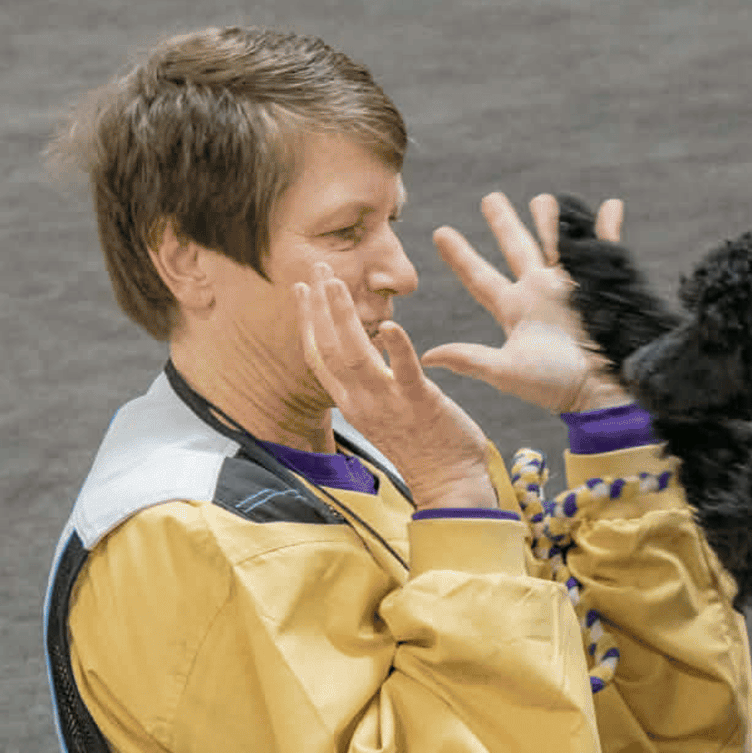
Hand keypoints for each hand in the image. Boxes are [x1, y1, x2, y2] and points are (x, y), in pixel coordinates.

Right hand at [295, 266, 497, 510]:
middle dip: (320, 306)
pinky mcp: (420, 405)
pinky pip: (404, 372)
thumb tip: (369, 354)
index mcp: (351, 403)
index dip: (307, 321)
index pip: (318, 356)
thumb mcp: (385, 414)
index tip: (301, 288)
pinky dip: (397, 347)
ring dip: (343, 316)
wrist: (449, 485)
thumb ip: (371, 386)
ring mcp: (388, 404)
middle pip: (329, 348)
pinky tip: (388, 324)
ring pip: (355, 355)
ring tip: (335, 282)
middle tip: (317, 267)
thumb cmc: (423, 448)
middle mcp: (361, 403)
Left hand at [423, 193, 634, 414]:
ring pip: (555, 243)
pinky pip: (605, 249)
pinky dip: (607, 228)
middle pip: (517, 249)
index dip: (460, 257)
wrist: (600, 390)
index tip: (440, 232)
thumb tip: (426, 356)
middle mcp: (539, 294)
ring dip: (549, 221)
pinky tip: (610, 206)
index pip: (480, 277)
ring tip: (543, 198)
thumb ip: (470, 359)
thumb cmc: (553, 385)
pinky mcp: (601, 287)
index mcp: (515, 310)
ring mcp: (569, 289)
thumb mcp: (507, 371)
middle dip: (505, 223)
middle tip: (491, 198)